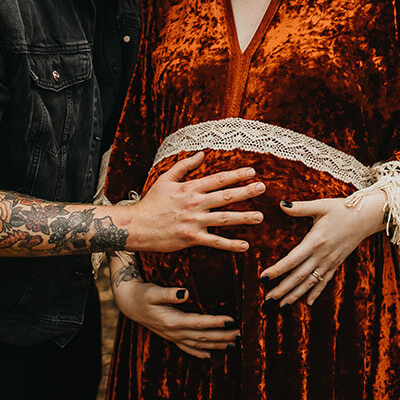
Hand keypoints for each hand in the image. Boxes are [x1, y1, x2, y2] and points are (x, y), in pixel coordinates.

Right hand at [113, 277, 238, 359]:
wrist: (128, 303)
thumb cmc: (142, 294)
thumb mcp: (153, 291)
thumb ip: (169, 294)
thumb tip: (185, 293)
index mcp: (171, 321)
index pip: (199, 324)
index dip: (216, 323)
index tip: (232, 320)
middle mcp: (173, 332)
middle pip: (203, 337)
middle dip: (223, 337)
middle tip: (241, 335)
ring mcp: (172, 337)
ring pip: (198, 344)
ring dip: (217, 345)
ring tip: (234, 344)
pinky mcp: (171, 336)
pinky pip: (187, 348)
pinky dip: (199, 352)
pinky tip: (209, 356)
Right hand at [117, 151, 264, 252]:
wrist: (136, 226)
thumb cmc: (151, 202)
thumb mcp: (166, 179)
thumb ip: (185, 166)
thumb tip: (201, 153)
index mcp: (190, 188)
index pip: (218, 179)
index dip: (236, 175)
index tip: (252, 171)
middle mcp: (195, 204)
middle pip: (226, 196)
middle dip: (246, 191)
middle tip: (262, 188)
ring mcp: (194, 222)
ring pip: (225, 219)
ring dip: (244, 218)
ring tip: (260, 216)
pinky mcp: (192, 238)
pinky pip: (215, 242)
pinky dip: (231, 245)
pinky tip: (245, 246)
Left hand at [259, 192, 386, 306]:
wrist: (366, 217)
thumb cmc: (342, 209)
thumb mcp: (321, 205)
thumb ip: (300, 207)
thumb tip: (281, 204)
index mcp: (315, 241)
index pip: (292, 260)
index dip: (277, 270)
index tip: (263, 278)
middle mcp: (322, 255)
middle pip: (299, 276)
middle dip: (282, 289)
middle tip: (267, 300)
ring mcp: (330, 262)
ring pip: (310, 283)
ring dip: (295, 295)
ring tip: (282, 306)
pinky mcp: (336, 264)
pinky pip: (325, 282)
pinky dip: (316, 293)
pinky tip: (308, 303)